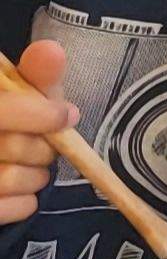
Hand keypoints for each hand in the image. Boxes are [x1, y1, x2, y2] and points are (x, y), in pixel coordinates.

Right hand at [0, 40, 69, 228]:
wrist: (1, 156)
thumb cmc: (8, 122)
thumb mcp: (17, 96)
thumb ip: (34, 76)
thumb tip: (51, 51)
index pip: (4, 112)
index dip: (42, 114)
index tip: (68, 114)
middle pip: (14, 146)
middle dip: (43, 146)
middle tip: (44, 143)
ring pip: (14, 179)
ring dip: (37, 174)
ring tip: (30, 165)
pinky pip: (19, 207)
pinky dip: (29, 199)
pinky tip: (21, 188)